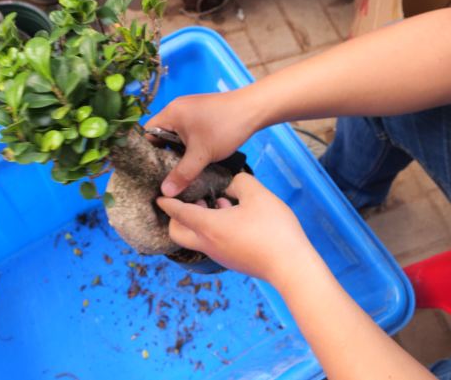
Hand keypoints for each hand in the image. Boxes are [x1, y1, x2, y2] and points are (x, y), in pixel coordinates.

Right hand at [145, 89, 260, 196]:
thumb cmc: (224, 127)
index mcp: (170, 113)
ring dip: (178, 151)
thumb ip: (182, 174)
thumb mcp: (201, 154)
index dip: (147, 152)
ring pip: (176, 135)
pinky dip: (189, 145)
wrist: (254, 109)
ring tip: (180, 170)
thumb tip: (165, 192)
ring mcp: (190, 111)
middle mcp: (177, 109)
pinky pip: (187, 132)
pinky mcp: (202, 115)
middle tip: (166, 174)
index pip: (147, 133)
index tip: (152, 170)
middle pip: (160, 135)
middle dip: (163, 154)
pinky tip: (195, 159)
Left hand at [156, 173, 314, 282]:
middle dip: (177, 217)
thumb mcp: (258, 195)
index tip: (160, 196)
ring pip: (196, 238)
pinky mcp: (231, 261)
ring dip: (200, 221)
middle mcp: (208, 244)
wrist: (291, 267)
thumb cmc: (273, 229)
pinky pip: (212, 243)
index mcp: (208, 226)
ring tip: (219, 203)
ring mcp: (219, 256)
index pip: (178, 213)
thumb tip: (231, 185)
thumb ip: (240, 183)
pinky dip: (214, 229)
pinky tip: (235, 218)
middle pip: (178, 233)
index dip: (168, 203)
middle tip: (193, 201)